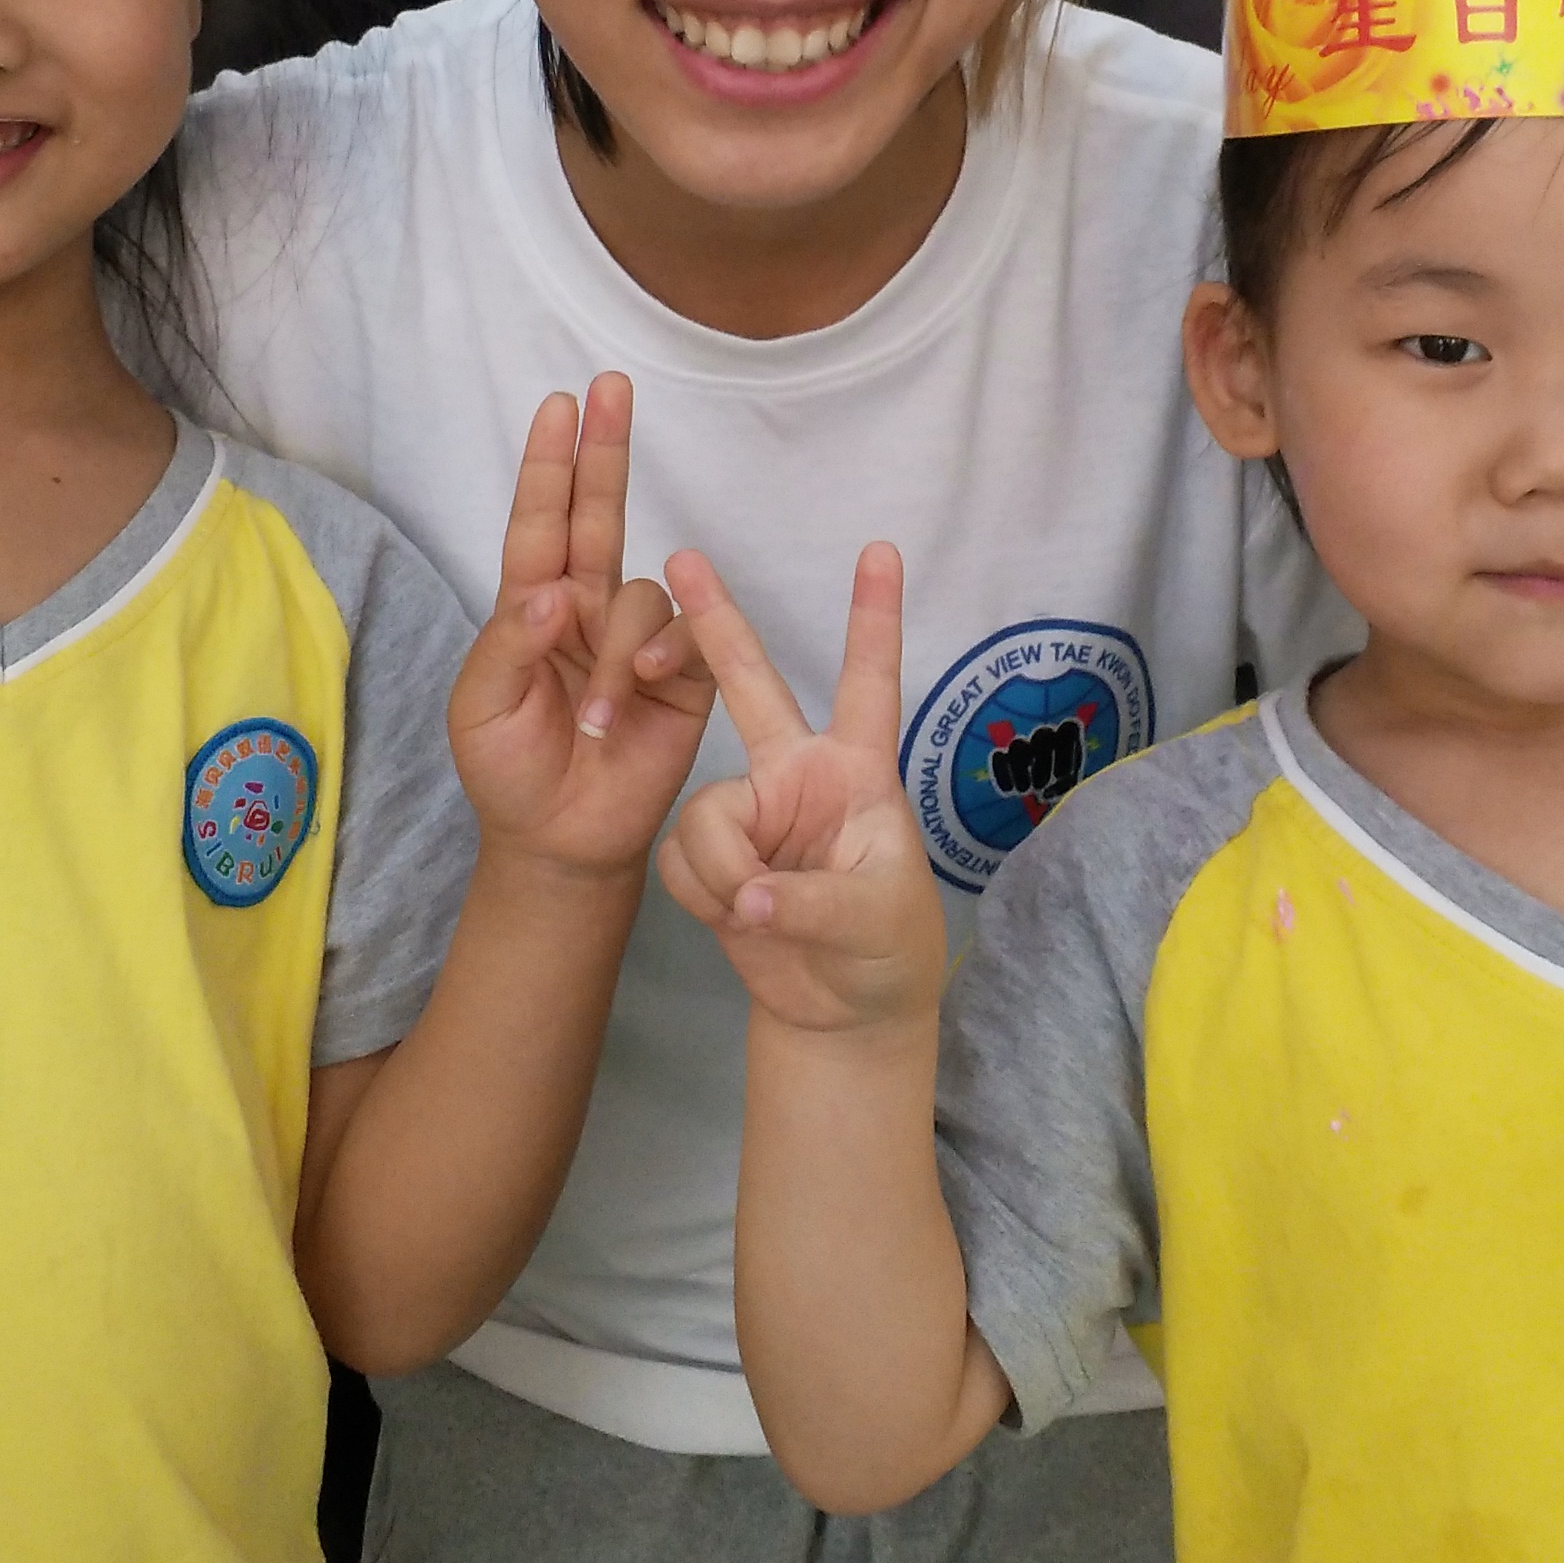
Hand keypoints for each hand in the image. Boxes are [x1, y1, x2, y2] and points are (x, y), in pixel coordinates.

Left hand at [445, 377, 715, 882]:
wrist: (559, 843)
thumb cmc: (508, 771)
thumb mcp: (481, 710)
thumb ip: (510, 645)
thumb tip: (555, 593)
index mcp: (531, 608)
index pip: (539, 522)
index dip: (549, 464)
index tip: (559, 404)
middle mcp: (586, 609)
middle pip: (598, 514)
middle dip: (604, 450)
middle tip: (610, 387)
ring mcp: (634, 640)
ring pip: (643, 593)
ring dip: (618, 650)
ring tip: (597, 717)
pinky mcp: (681, 676)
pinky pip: (685, 639)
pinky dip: (659, 659)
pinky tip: (636, 696)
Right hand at [652, 544, 943, 1039]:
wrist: (839, 1011)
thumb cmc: (886, 949)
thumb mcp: (874, 920)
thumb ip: (813, 903)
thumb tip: (749, 897)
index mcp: (855, 772)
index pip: (868, 686)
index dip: (874, 620)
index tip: (882, 550)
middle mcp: (796, 776)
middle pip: (752, 687)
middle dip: (719, 624)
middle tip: (683, 559)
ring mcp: (749, 811)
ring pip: (702, 813)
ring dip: (723, 871)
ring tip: (760, 912)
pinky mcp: (708, 854)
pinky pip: (677, 858)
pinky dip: (703, 895)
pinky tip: (735, 920)